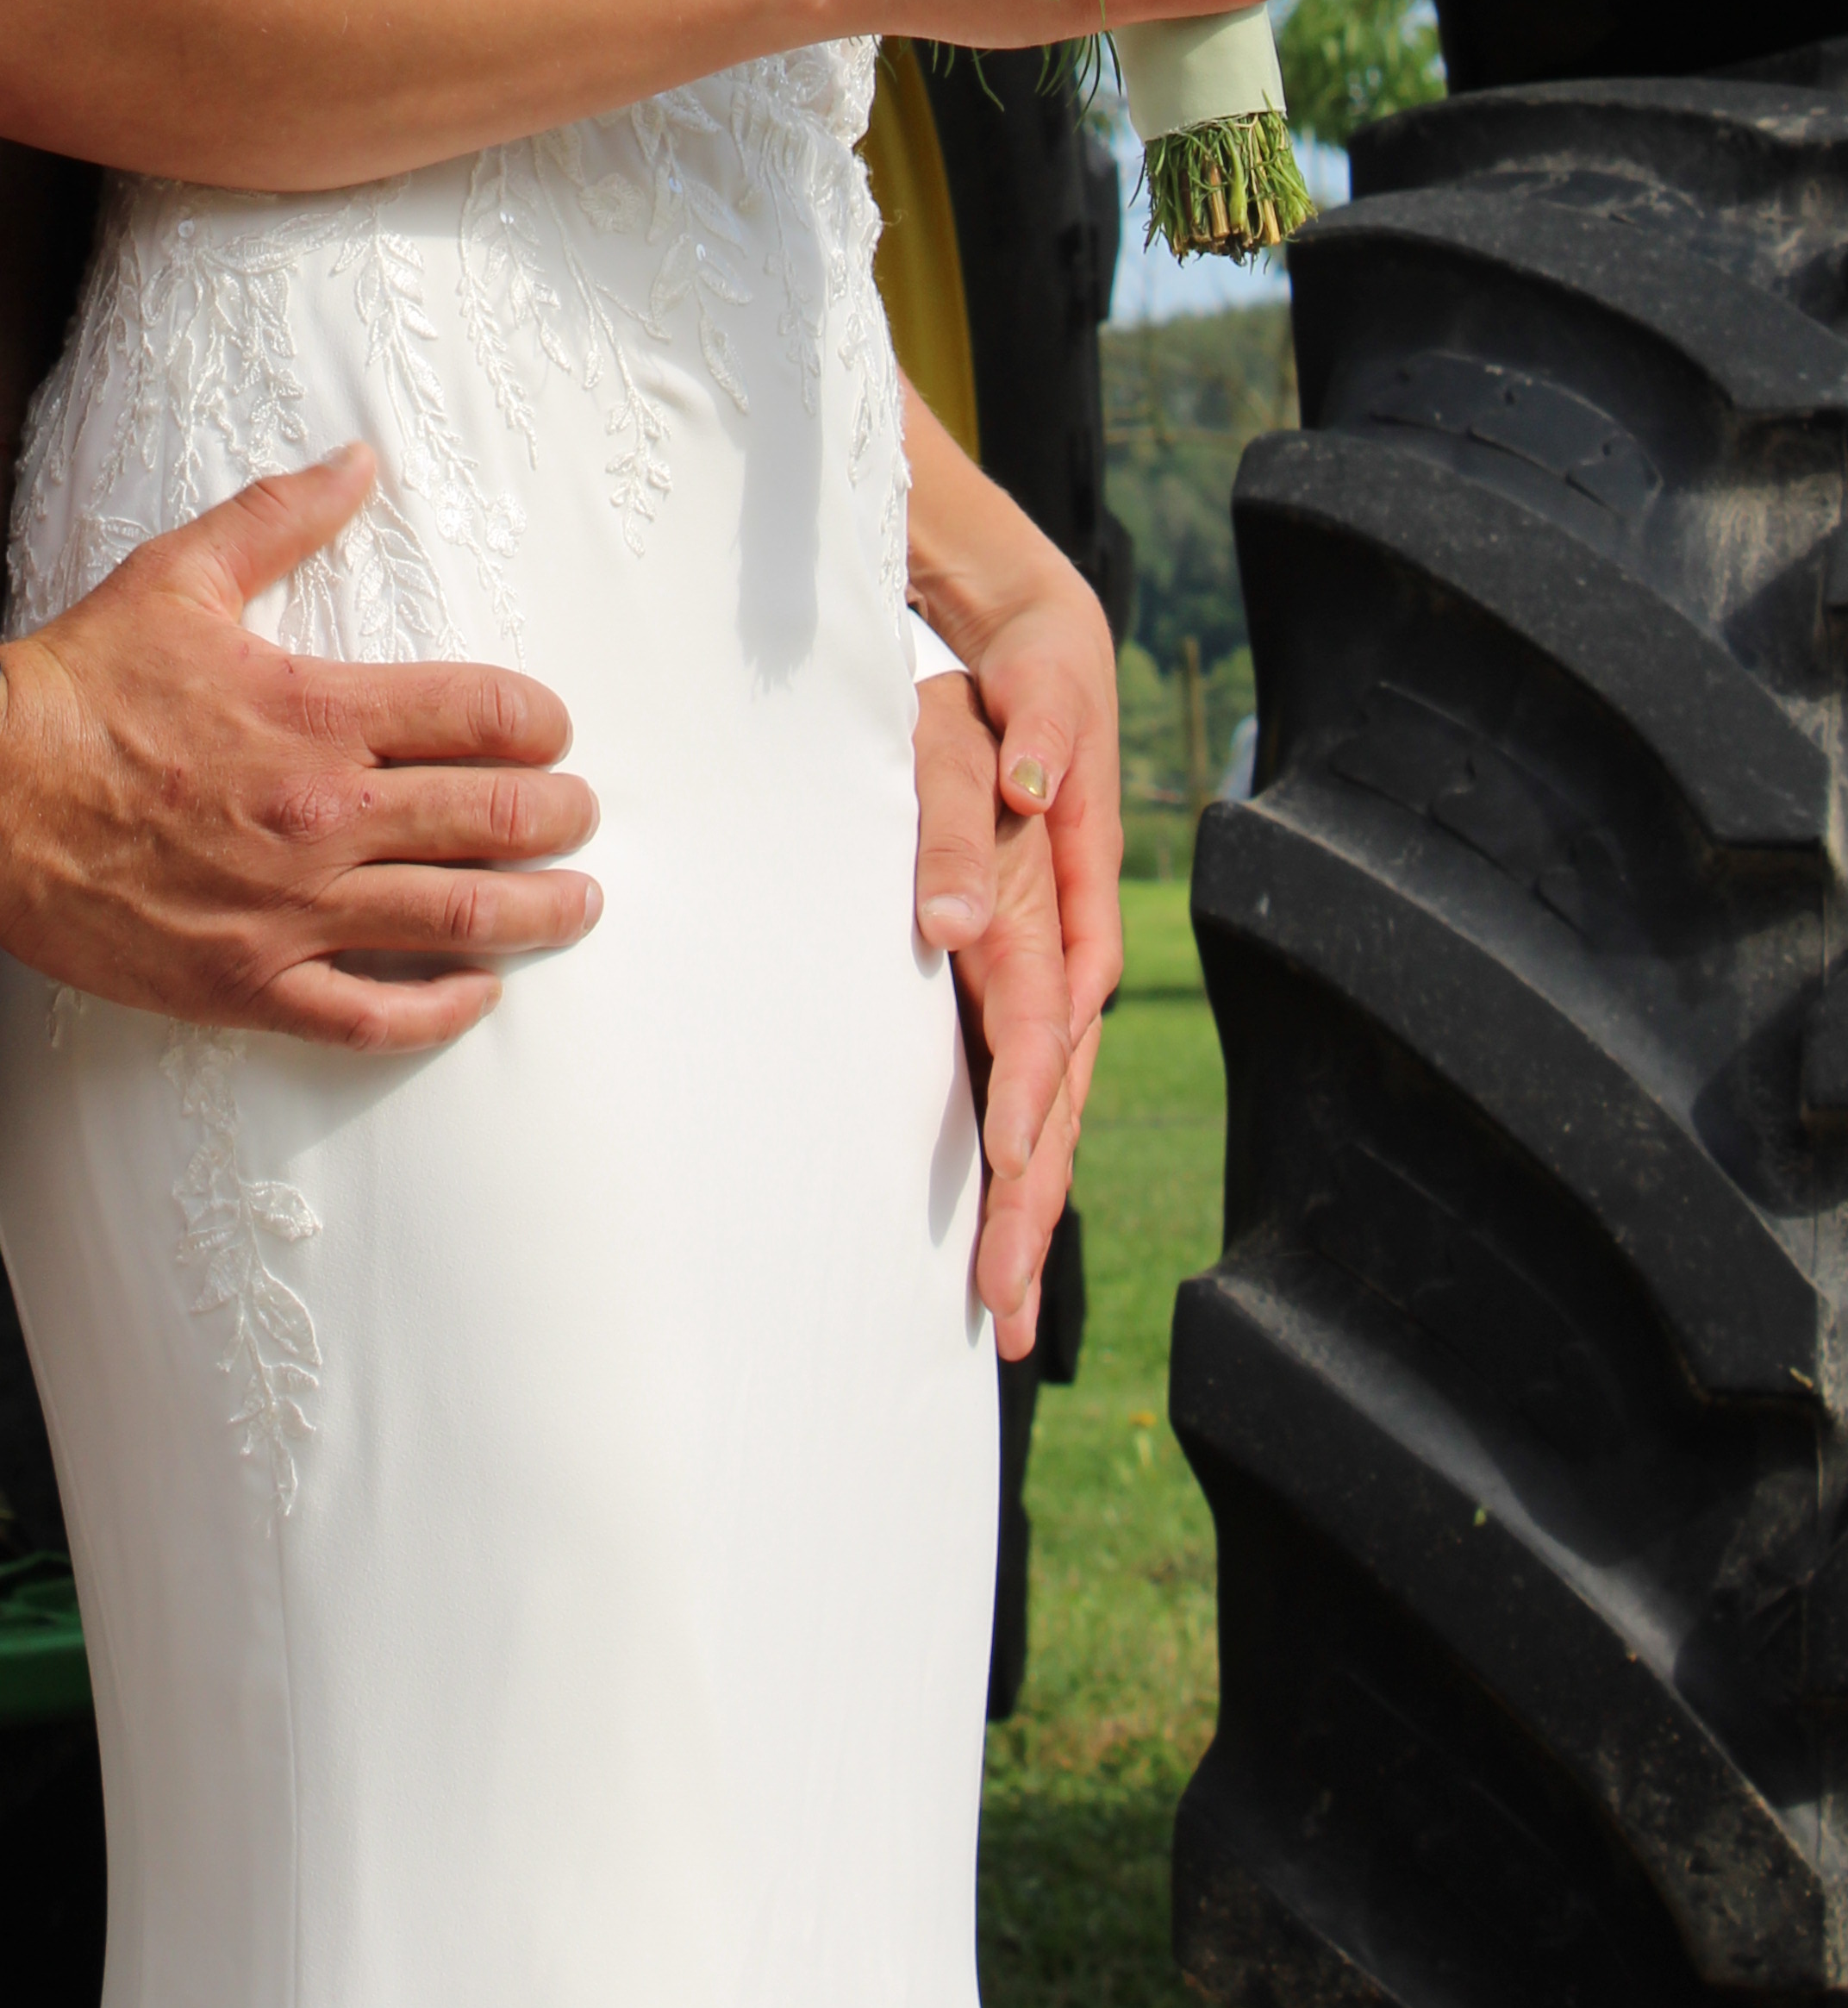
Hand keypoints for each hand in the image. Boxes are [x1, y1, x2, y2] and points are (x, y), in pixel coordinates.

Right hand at [0, 441, 602, 1052]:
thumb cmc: (80, 684)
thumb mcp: (181, 575)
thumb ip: (281, 515)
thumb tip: (359, 461)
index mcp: (318, 713)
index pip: (482, 715)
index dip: (539, 723)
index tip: (551, 730)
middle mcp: (323, 817)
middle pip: (494, 821)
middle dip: (560, 817)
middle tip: (581, 814)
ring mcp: (291, 910)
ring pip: (458, 921)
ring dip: (538, 912)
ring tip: (576, 901)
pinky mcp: (248, 982)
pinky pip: (372, 1013)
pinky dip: (442, 1008)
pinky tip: (477, 992)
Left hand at [911, 665, 1106, 1359]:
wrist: (1024, 684)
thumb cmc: (970, 719)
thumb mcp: (948, 752)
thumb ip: (962, 831)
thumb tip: (953, 925)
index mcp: (1047, 915)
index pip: (1037, 1029)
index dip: (1024, 1108)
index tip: (1007, 1183)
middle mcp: (1059, 964)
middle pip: (1054, 1104)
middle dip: (1031, 1213)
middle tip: (1003, 1315)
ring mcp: (1046, 987)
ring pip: (1048, 1122)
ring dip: (1027, 1220)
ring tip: (1003, 1323)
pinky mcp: (1021, 996)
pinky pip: (1026, 1101)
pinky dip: (1017, 1181)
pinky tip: (996, 1248)